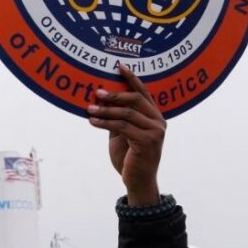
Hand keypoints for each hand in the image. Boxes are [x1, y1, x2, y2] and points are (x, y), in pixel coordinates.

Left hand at [88, 64, 164, 204]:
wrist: (137, 181)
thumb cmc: (129, 156)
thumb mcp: (122, 133)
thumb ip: (118, 117)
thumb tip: (101, 99)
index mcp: (155, 116)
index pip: (144, 92)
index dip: (132, 78)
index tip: (118, 66)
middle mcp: (159, 121)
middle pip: (136, 99)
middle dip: (115, 93)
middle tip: (97, 91)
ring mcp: (155, 132)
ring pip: (127, 113)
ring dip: (106, 110)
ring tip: (89, 108)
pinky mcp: (147, 142)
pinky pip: (123, 127)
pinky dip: (105, 122)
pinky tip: (92, 121)